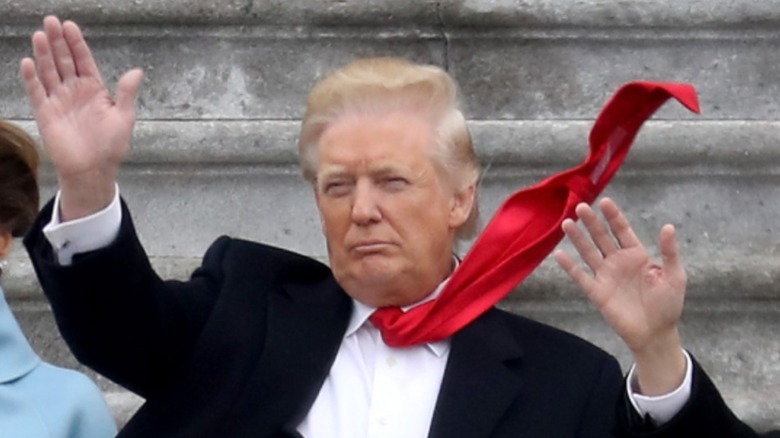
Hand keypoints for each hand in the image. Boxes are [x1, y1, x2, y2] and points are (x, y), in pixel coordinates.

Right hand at [20, 16, 142, 219]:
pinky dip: (32, 78)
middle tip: (50, 21)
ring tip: (40, 35)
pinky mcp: (46, 113)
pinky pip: (37, 92)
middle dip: (58, 42)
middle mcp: (75, 91)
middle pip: (64, 61)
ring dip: (44, 54)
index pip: (83, 61)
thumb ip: (126, 93)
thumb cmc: (111, 146)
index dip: (77, 44)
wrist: (93, 170)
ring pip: (49, 72)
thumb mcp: (124, 118)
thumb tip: (137, 71)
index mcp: (95, 90)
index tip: (70, 26)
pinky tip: (28, 62)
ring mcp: (59, 100)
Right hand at [554, 198, 686, 394]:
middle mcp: (618, 261)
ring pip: (588, 252)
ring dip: (578, 238)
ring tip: (567, 223)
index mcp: (637, 255)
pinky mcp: (596, 291)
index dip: (613, 216)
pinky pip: (580, 276)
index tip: (605, 201)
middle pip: (601, 237)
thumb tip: (668, 226)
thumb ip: (669, 252)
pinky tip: (559, 253)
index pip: (622, 230)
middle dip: (592, 222)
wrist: (656, 333)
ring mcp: (605, 275)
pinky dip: (570, 266)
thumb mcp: (675, 276)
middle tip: (581, 206)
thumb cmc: (668, 305)